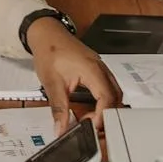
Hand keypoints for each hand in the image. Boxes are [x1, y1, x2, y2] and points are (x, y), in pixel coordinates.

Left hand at [26, 15, 121, 129]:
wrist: (47, 34)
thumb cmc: (50, 51)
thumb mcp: (51, 83)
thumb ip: (58, 108)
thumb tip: (61, 127)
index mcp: (92, 70)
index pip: (107, 98)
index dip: (101, 116)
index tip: (90, 126)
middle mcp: (101, 69)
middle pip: (115, 97)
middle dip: (106, 115)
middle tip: (91, 126)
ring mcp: (101, 68)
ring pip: (114, 93)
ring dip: (106, 108)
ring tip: (90, 119)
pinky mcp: (97, 69)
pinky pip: (108, 87)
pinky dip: (104, 100)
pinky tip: (91, 107)